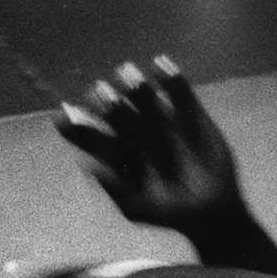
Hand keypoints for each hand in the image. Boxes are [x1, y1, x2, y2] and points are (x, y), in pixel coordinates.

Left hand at [57, 56, 243, 231]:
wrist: (210, 209)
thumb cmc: (168, 213)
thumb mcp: (137, 208)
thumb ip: (115, 188)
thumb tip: (87, 167)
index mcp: (117, 152)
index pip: (92, 135)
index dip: (78, 126)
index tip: (65, 118)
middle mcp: (135, 131)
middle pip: (116, 112)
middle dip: (108, 102)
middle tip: (101, 92)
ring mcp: (161, 119)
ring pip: (144, 97)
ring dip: (135, 85)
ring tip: (128, 74)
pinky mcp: (188, 112)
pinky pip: (179, 91)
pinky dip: (171, 78)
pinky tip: (161, 65)